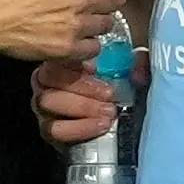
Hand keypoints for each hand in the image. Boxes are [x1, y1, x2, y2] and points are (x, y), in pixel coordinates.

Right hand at [31, 48, 150, 145]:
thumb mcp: (126, 73)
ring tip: (109, 111)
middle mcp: (45, 82)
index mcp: (60, 61)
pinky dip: (78, 127)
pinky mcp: (47, 130)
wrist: (111, 122)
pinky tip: (100, 125)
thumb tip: (140, 61)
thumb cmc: (115, 92)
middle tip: (110, 94)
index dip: (73, 61)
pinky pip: (55, 129)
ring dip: (82, 106)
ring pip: (49, 102)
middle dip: (82, 85)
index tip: (95, 67)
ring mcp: (42, 106)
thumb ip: (134, 63)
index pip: (56, 53)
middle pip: (49, 77)